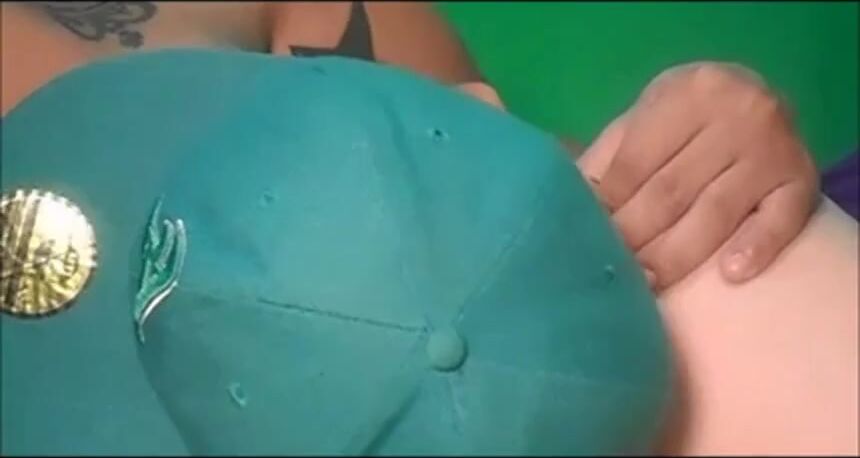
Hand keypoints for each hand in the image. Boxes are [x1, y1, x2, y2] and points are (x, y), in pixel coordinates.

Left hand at [579, 62, 818, 289]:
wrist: (755, 97)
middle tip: (608, 273)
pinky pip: (778, 220)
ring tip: (646, 284)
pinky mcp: (802, 181)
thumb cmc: (682, 118)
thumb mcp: (643, 119)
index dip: (606, 206)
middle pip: (670, 192)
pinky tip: (730, 275)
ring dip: (675, 255)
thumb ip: (608, 157)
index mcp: (686, 94)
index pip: (635, 163)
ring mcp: (773, 149)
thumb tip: (568, 202)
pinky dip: (755, 248)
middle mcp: (736, 114)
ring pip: (715, 213)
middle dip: (633, 237)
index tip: (582, 240)